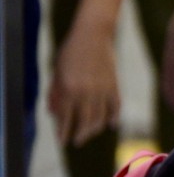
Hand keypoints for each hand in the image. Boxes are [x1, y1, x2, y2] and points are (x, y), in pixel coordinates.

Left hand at [48, 26, 119, 146]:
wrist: (93, 35)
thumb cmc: (70, 51)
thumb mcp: (57, 72)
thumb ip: (55, 93)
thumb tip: (53, 113)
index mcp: (69, 88)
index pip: (66, 118)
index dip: (63, 132)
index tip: (62, 141)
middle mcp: (86, 92)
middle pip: (85, 122)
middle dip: (80, 135)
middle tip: (77, 141)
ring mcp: (102, 89)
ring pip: (101, 118)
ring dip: (95, 129)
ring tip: (90, 133)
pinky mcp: (114, 85)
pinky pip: (116, 107)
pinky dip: (114, 117)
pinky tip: (112, 124)